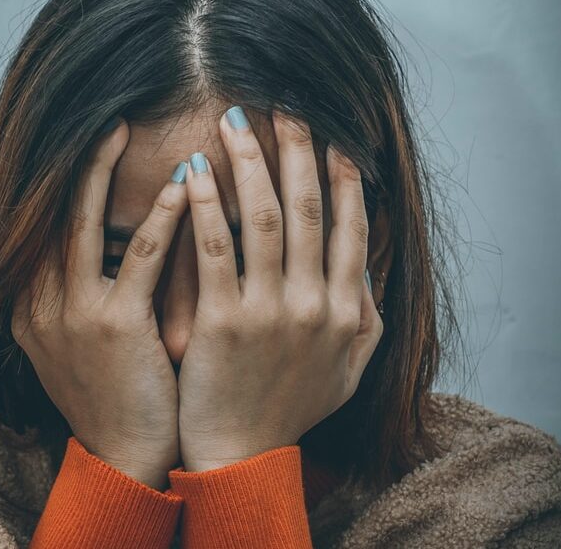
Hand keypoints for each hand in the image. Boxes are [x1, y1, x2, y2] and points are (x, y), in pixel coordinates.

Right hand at [11, 119, 187, 490]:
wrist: (123, 455)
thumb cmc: (115, 393)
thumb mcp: (81, 341)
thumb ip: (82, 292)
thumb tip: (111, 243)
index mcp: (31, 304)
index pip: (43, 226)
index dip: (63, 180)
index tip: (89, 141)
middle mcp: (40, 302)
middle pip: (52, 213)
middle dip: (76, 162)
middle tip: (103, 116)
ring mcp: (73, 313)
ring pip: (83, 223)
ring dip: (104, 171)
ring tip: (124, 128)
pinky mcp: (114, 326)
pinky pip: (139, 258)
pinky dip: (161, 218)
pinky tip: (183, 185)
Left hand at [177, 107, 383, 470]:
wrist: (242, 455)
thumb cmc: (291, 409)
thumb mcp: (348, 369)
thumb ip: (366, 317)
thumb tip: (367, 266)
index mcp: (346, 311)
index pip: (351, 228)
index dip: (343, 178)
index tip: (333, 137)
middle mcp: (315, 304)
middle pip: (308, 209)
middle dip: (297, 151)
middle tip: (284, 105)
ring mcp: (270, 311)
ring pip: (263, 217)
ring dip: (251, 162)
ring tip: (235, 121)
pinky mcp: (223, 321)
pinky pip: (214, 249)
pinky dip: (206, 205)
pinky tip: (193, 169)